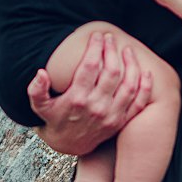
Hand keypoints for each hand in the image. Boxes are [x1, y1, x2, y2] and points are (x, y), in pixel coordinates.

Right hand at [27, 31, 152, 154]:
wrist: (68, 145)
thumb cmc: (55, 119)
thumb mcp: (40, 106)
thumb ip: (37, 89)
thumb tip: (40, 72)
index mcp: (77, 99)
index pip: (90, 66)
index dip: (95, 47)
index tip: (96, 36)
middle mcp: (97, 107)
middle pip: (112, 72)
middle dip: (112, 50)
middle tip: (110, 39)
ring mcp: (112, 115)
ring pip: (129, 85)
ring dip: (130, 64)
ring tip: (126, 50)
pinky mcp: (121, 122)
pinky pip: (139, 102)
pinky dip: (145, 87)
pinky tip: (145, 72)